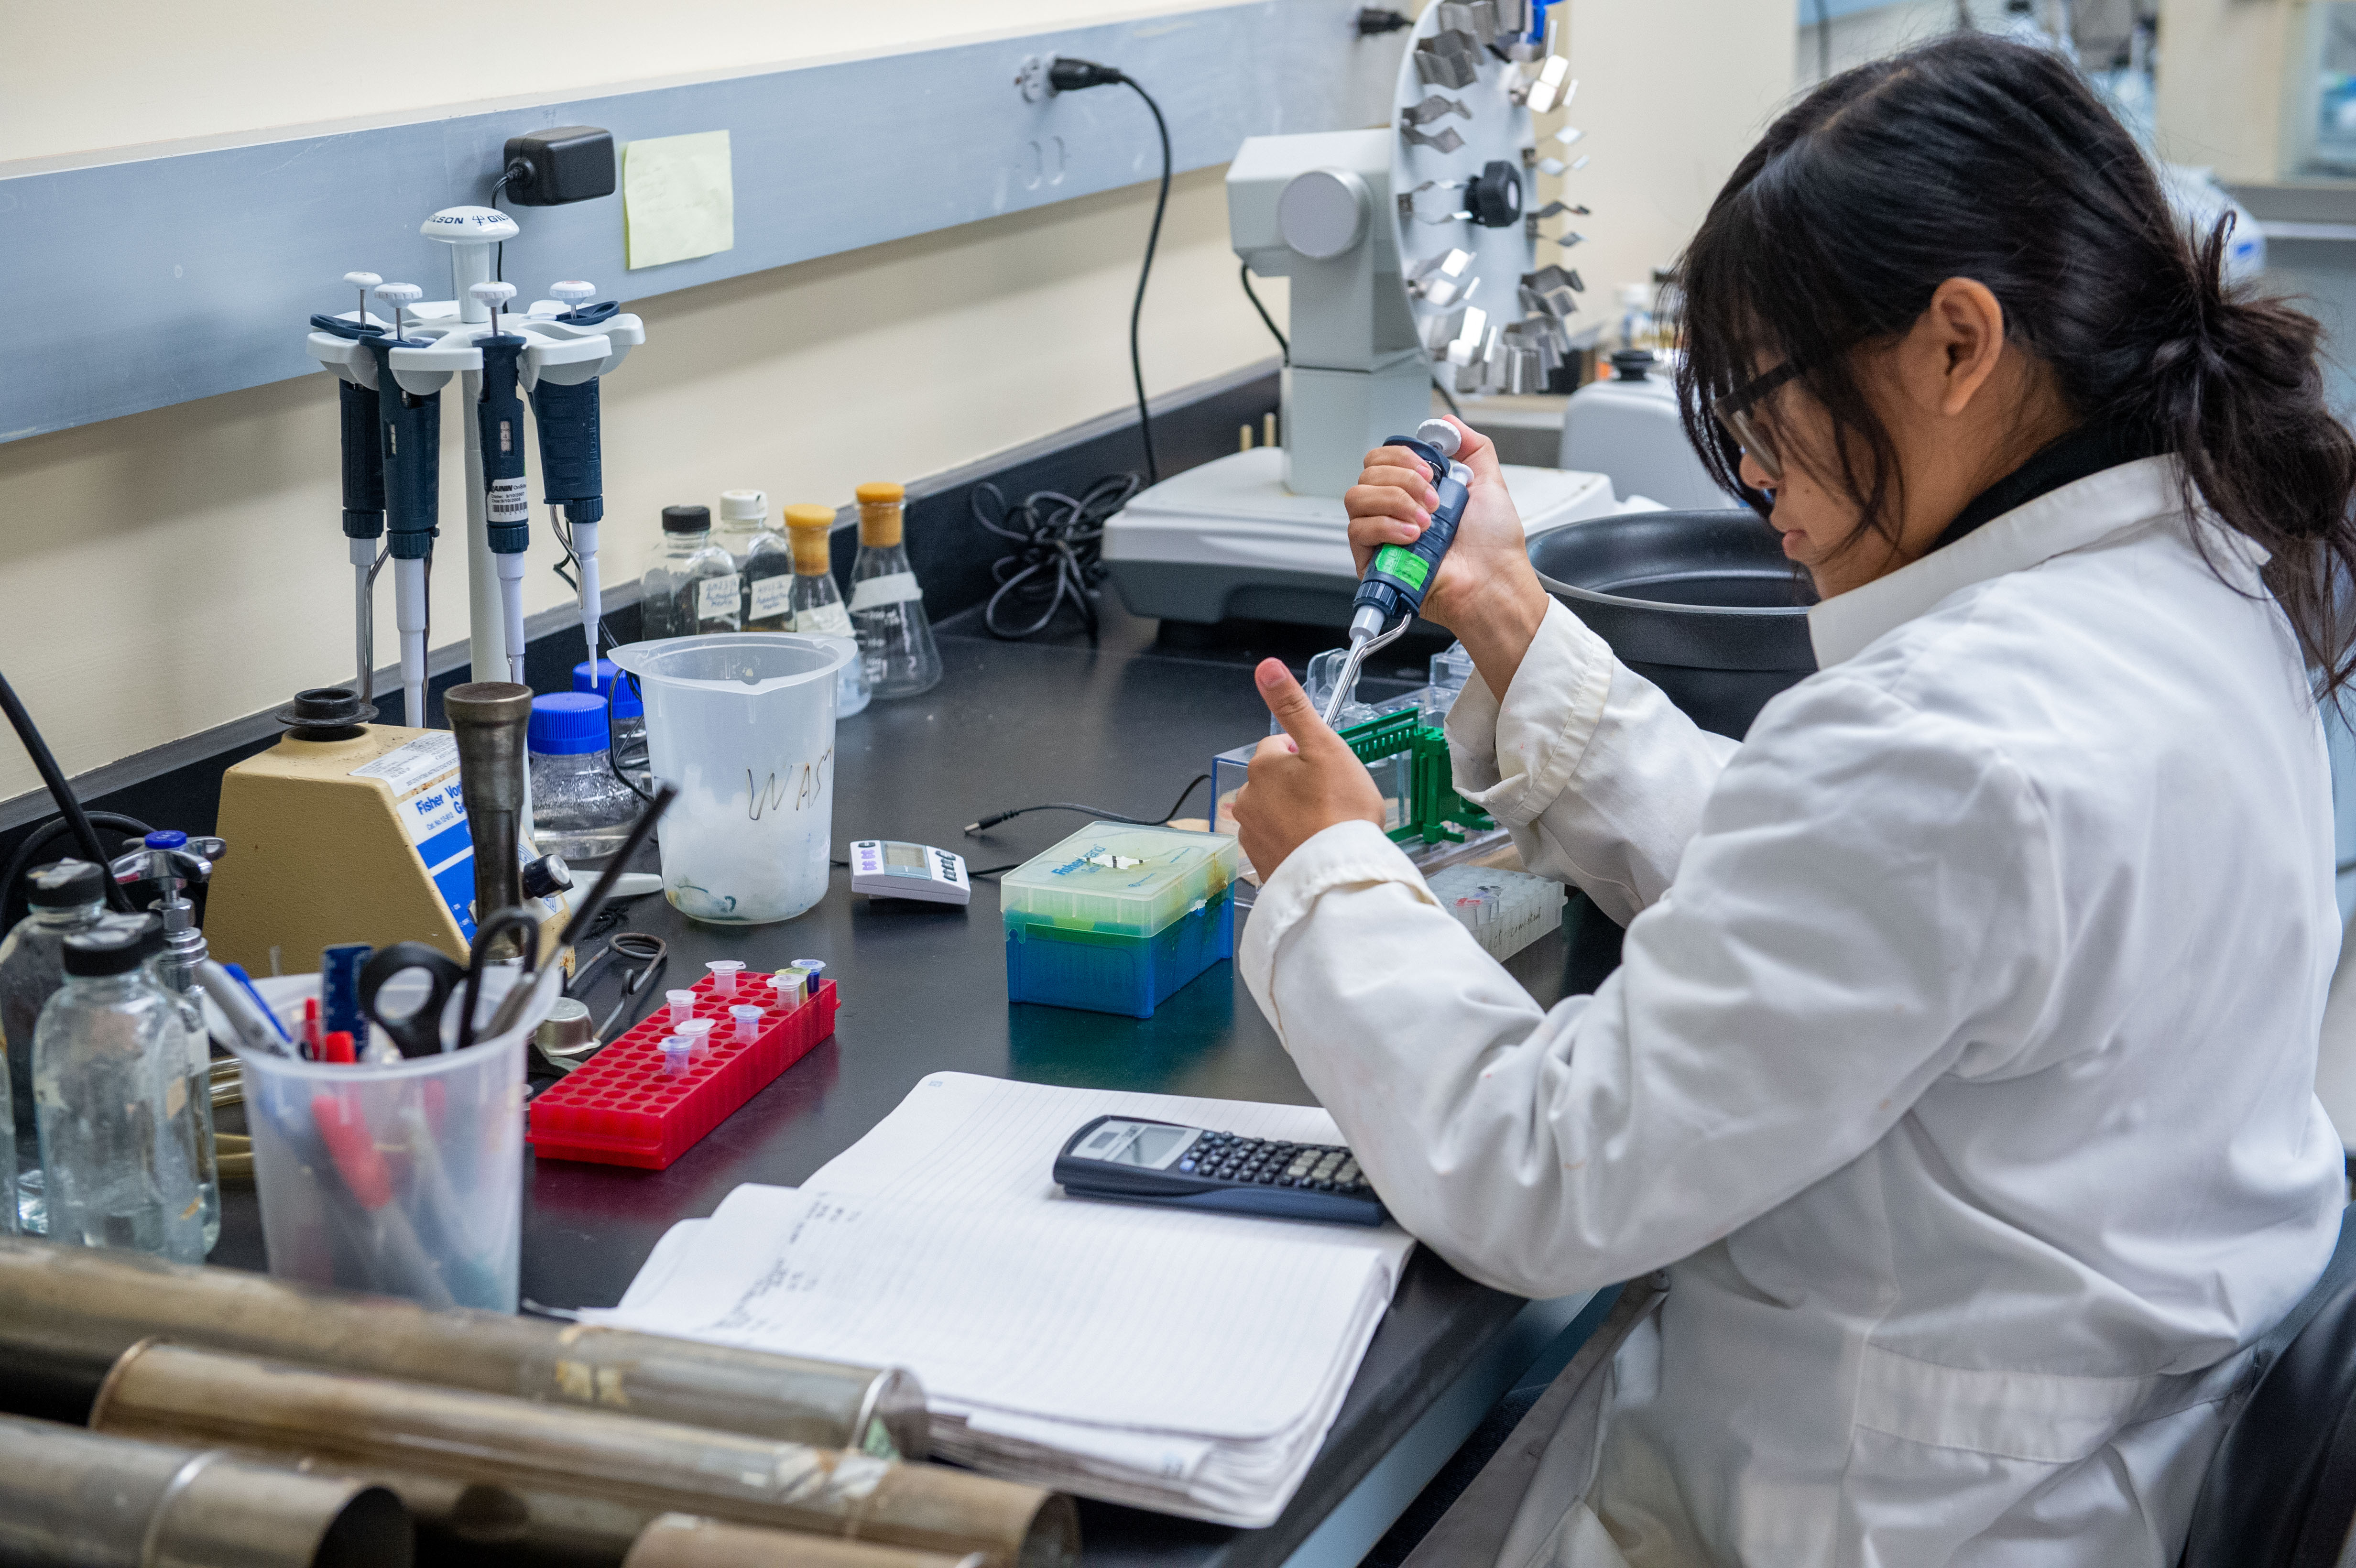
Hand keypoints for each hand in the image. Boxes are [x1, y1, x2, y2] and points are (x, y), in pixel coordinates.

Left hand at [1231, 659, 1387, 878]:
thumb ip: (1292, 706)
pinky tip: (1314, 845)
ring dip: (1296, 813)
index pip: (1280, 745)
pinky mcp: (1260, 861)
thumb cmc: (1340, 810)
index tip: (1328, 772)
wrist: (1338, 875)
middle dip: (1299, 785)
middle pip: (1276, 778)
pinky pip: (1276, 840)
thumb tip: (1266, 667)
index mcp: (1262, 766)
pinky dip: (1292, 840)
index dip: (1307, 755)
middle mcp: (1247, 797)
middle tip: (1331, 800)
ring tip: (1325, 825)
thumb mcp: (1324, 746)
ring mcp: (1251, 832)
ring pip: (1276, 809)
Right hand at [1343, 417, 1550, 693]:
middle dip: (1402, 479)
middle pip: (1367, 473)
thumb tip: (1447, 422)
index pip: (1383, 458)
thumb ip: (1471, 446)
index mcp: (1416, 490)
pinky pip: (1358, 530)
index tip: (1430, 470)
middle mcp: (1395, 510)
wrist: (1493, 582)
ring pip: (1356, 497)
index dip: (1402, 456)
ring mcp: (1381, 535)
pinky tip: (1412, 535)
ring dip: (1394, 501)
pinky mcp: (1372, 561)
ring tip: (1426, 521)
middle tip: (1433, 499)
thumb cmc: (1493, 545)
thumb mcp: (1489, 482)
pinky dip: (1386, 526)